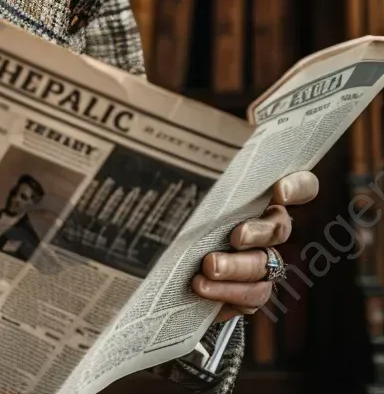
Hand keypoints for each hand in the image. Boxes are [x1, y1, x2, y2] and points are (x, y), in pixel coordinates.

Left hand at [191, 170, 318, 322]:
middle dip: (258, 233)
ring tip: (208, 268)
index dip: (298, 187)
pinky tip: (203, 288)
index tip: (278, 191)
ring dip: (237, 268)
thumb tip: (191, 166)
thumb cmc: (179, 216)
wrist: (161, 264)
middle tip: (235, 237)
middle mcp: (267, 229)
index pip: (301, 187)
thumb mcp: (189, 193)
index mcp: (260, 198)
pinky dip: (227, 292)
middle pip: (279, 229)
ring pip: (265, 266)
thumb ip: (201, 179)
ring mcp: (262, 262)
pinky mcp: (250, 292)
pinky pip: (251, 296)